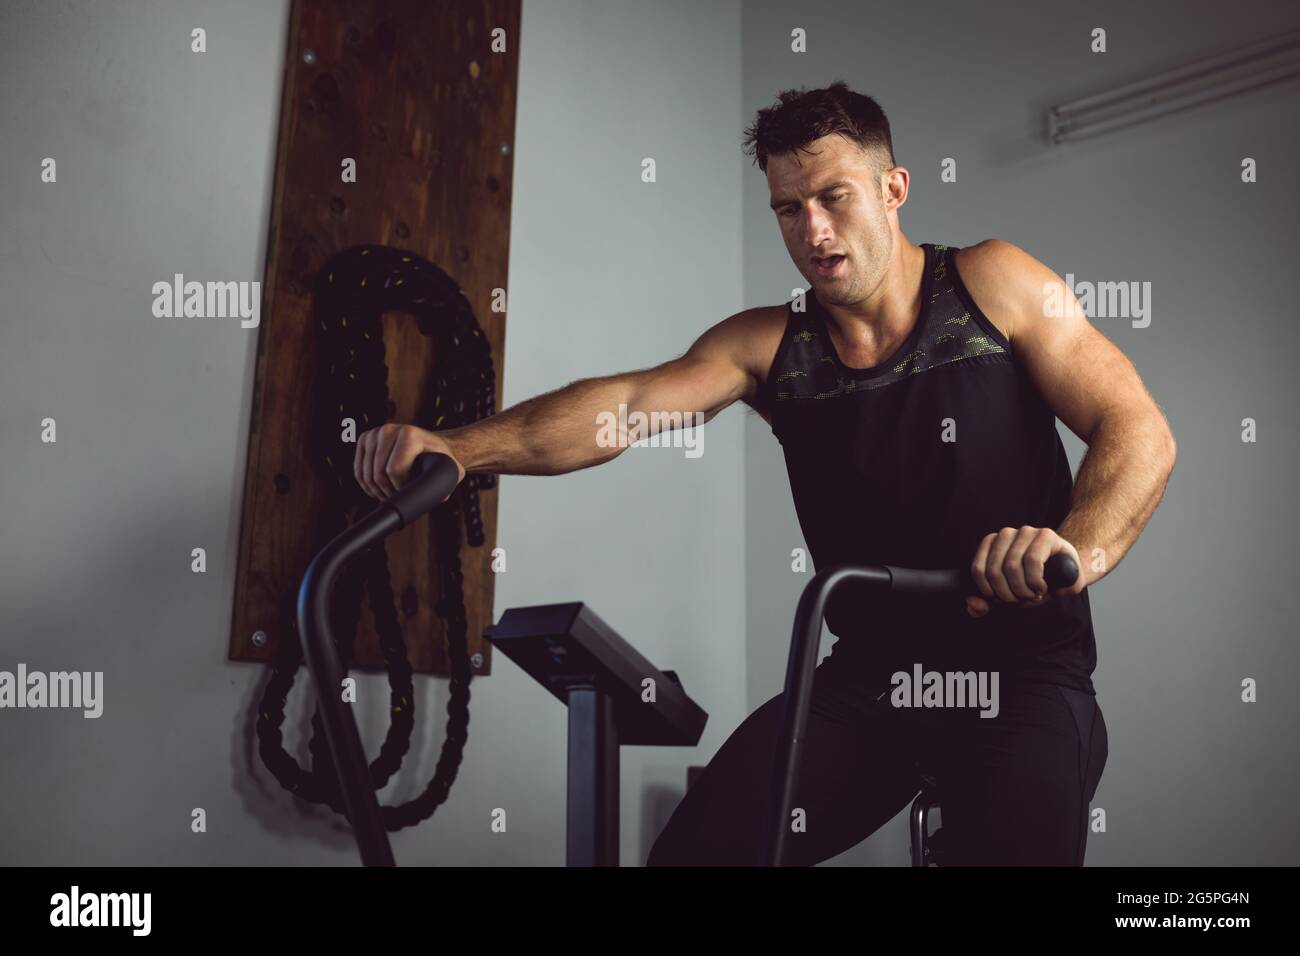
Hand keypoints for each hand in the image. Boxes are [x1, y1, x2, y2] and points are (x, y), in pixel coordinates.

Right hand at [354, 423, 464, 500]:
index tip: (409, 492)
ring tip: (391, 494)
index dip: (400, 489)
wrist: (430, 445)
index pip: (394, 470)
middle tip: (399, 496)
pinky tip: (379, 489)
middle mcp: (390, 429)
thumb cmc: (440, 459)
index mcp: (410, 435)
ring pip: (366, 474)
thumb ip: (447, 483)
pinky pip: (358, 470)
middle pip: (378, 474)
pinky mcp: (365, 439)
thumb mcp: (451, 470)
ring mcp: (375, 433)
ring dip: (376, 491)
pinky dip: (366, 484)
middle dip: (388, 492)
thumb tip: (438, 497)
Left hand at [966, 526, 1083, 617]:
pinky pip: (1032, 561)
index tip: (1003, 599)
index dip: (989, 591)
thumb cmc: (1036, 582)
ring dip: (1022, 590)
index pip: (978, 570)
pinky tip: (1041, 587)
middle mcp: (1006, 534)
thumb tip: (974, 604)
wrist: (1069, 573)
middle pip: (994, 571)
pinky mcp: (1045, 535)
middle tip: (1021, 599)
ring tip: (1033, 595)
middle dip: (1007, 594)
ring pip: (1011, 566)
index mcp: (992, 544)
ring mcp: (1026, 532)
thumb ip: (987, 602)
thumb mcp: (1008, 594)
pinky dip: (1035, 581)